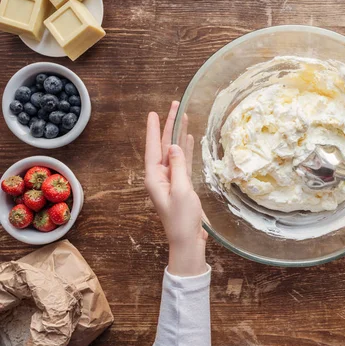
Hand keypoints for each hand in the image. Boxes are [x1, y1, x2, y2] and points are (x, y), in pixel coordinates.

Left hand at [145, 101, 207, 275]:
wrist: (187, 240)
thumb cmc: (182, 218)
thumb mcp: (181, 190)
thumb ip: (178, 166)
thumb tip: (176, 146)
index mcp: (154, 177)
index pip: (153, 148)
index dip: (155, 129)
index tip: (154, 112)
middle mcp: (160, 176)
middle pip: (164, 146)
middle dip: (169, 126)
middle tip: (175, 105)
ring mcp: (171, 181)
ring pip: (175, 152)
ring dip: (179, 135)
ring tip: (184, 116)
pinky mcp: (182, 186)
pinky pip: (183, 163)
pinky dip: (187, 150)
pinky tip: (190, 139)